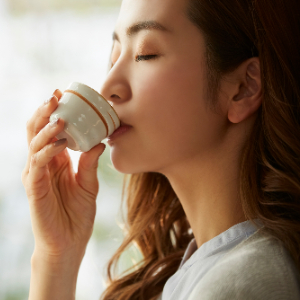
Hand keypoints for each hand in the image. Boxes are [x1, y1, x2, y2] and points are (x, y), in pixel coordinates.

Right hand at [22, 89, 105, 258]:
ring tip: (59, 114)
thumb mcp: (89, 184)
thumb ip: (90, 163)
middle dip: (44, 112)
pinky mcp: (34, 188)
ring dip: (46, 128)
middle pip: (37, 132)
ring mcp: (36, 175)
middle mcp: (43, 165)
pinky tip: (61, 142)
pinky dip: (48, 150)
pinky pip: (38, 164)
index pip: (50, 131)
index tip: (63, 94)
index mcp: (56, 161)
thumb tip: (101, 141)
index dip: (53, 113)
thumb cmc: (78, 213)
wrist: (70, 242)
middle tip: (55, 95)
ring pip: (34, 144)